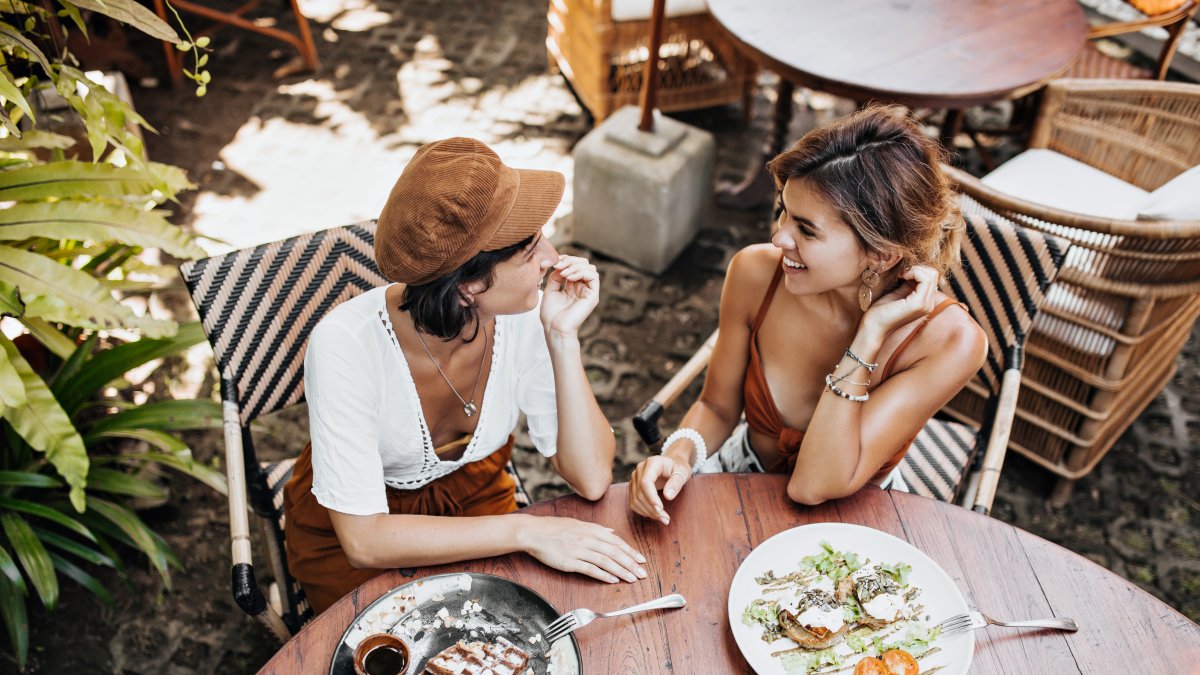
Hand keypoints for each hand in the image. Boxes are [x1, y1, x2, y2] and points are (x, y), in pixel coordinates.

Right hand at [520, 516, 646, 583]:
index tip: (641, 559)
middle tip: (642, 573)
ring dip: (621, 571)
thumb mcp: (577, 523)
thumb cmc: (554, 527)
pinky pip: (590, 569)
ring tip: (632, 578)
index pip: (616, 541)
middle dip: (630, 563)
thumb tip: (611, 532)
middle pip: (614, 552)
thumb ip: (596, 528)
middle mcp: (587, 539)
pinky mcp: (570, 562)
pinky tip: (613, 580)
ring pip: (606, 561)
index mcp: (590, 529)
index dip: (630, 551)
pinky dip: (603, 575)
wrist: (534, 532)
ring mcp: (579, 550)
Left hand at [540, 255, 599, 336]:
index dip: (567, 259)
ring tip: (563, 273)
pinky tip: (570, 277)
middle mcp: (582, 287)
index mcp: (572, 286)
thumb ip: (556, 276)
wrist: (554, 328)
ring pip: (589, 267)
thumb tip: (560, 264)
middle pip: (584, 263)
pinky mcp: (593, 296)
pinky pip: (593, 276)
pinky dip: (581, 272)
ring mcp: (588, 291)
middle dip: (571, 261)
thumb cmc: (551, 314)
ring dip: (575, 266)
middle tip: (558, 266)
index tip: (555, 261)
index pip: (575, 265)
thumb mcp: (550, 290)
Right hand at [628, 451, 691, 524]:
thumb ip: (676, 483)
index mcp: (652, 463)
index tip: (660, 510)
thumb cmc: (678, 468)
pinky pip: (633, 502)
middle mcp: (640, 469)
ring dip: (648, 512)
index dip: (651, 498)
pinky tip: (654, 514)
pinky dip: (643, 511)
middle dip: (652, 509)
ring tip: (663, 518)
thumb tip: (667, 496)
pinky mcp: (633, 487)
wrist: (671, 465)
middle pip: (640, 493)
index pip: (645, 482)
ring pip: (635, 500)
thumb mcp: (683, 473)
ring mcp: (635, 478)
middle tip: (666, 519)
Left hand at [861, 265, 938, 337]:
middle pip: (933, 274)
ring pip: (931, 275)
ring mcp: (925, 305)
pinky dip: (913, 272)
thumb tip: (913, 267)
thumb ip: (909, 283)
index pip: (931, 276)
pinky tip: (901, 277)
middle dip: (917, 268)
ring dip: (914, 269)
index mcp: (925, 302)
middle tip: (901, 273)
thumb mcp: (898, 293)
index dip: (917, 269)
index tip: (901, 273)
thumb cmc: (880, 311)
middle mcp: (929, 304)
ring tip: (901, 275)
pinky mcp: (918, 304)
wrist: (873, 327)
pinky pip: (925, 279)